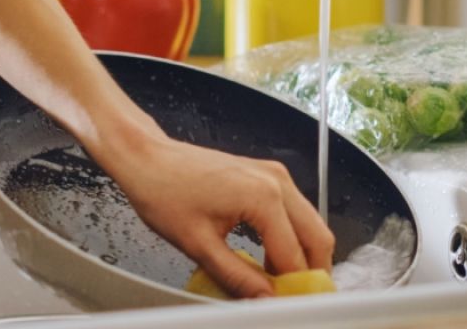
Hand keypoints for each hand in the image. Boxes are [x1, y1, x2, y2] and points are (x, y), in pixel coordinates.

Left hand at [103, 133, 334, 298]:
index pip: (295, 257)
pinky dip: (290, 238)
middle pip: (318, 238)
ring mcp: (274, 175)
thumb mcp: (200, 246)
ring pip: (309, 224)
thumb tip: (265, 299)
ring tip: (276, 283)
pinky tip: (269, 258)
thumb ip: (238, 278)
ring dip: (300, 256)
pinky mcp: (267, 175)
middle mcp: (277, 182)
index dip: (294, 289)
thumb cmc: (165, 191)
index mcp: (264, 197)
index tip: (287, 307)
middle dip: (310, 273)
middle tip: (292, 298)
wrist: (148, 158)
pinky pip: (294, 212)